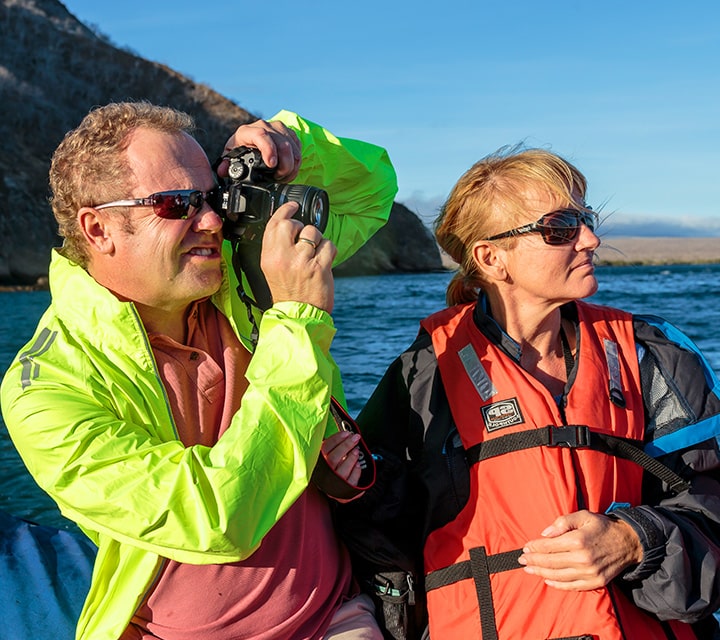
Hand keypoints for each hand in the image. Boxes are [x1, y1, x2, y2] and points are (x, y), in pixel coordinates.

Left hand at [219, 119, 300, 181]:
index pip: (261, 135)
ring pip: (292, 146)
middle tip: (279, 177)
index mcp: (247, 131)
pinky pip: (298, 147)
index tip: (272, 164)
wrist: (249, 142)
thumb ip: (225, 165)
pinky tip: (290, 170)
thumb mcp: (230, 158)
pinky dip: (297, 161)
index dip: (269, 149)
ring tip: (284, 176)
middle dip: (284, 164)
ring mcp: (277, 128)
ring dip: (292, 165)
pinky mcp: (288, 133)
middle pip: (281, 143)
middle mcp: (263, 126)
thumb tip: (223, 170)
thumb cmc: (239, 150)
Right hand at [260, 202, 336, 312]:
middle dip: (301, 227)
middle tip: (304, 239)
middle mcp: (284, 257)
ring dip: (317, 240)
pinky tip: (324, 260)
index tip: (292, 206)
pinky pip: (329, 245)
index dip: (285, 210)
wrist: (297, 315)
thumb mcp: (271, 269)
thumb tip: (288, 226)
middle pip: (292, 224)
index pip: (274, 224)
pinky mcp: (320, 267)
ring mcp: (302, 261)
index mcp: (269, 257)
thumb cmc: (287, 293)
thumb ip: (277, 248)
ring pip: (313, 232)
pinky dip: (330, 250)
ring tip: (314, 254)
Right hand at [321, 430, 362, 490]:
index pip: (325, 448)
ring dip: (351, 458)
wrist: (332, 487)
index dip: (336, 439)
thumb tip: (347, 434)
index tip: (347, 433)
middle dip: (346, 446)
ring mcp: (333, 483)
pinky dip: (356, 472)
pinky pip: (351, 482)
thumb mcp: (328, 454)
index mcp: (318, 461)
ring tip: (356, 451)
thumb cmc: (331, 467)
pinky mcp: (343, 492)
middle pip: (333, 459)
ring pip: (342, 471)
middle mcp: (324, 473)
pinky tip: (357, 465)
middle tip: (355, 438)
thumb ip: (334, 446)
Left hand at [517, 510, 642, 590]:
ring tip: (529, 569)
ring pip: (558, 576)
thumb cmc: (602, 527)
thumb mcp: (583, 516)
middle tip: (522, 560)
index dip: (534, 547)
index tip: (525, 548)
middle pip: (550, 562)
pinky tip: (547, 580)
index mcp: (577, 540)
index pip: (548, 546)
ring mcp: (589, 572)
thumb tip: (545, 533)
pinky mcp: (595, 582)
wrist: (628, 542)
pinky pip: (572, 586)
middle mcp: (582, 558)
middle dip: (533, 561)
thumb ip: (562, 522)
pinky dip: (558, 585)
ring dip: (541, 573)